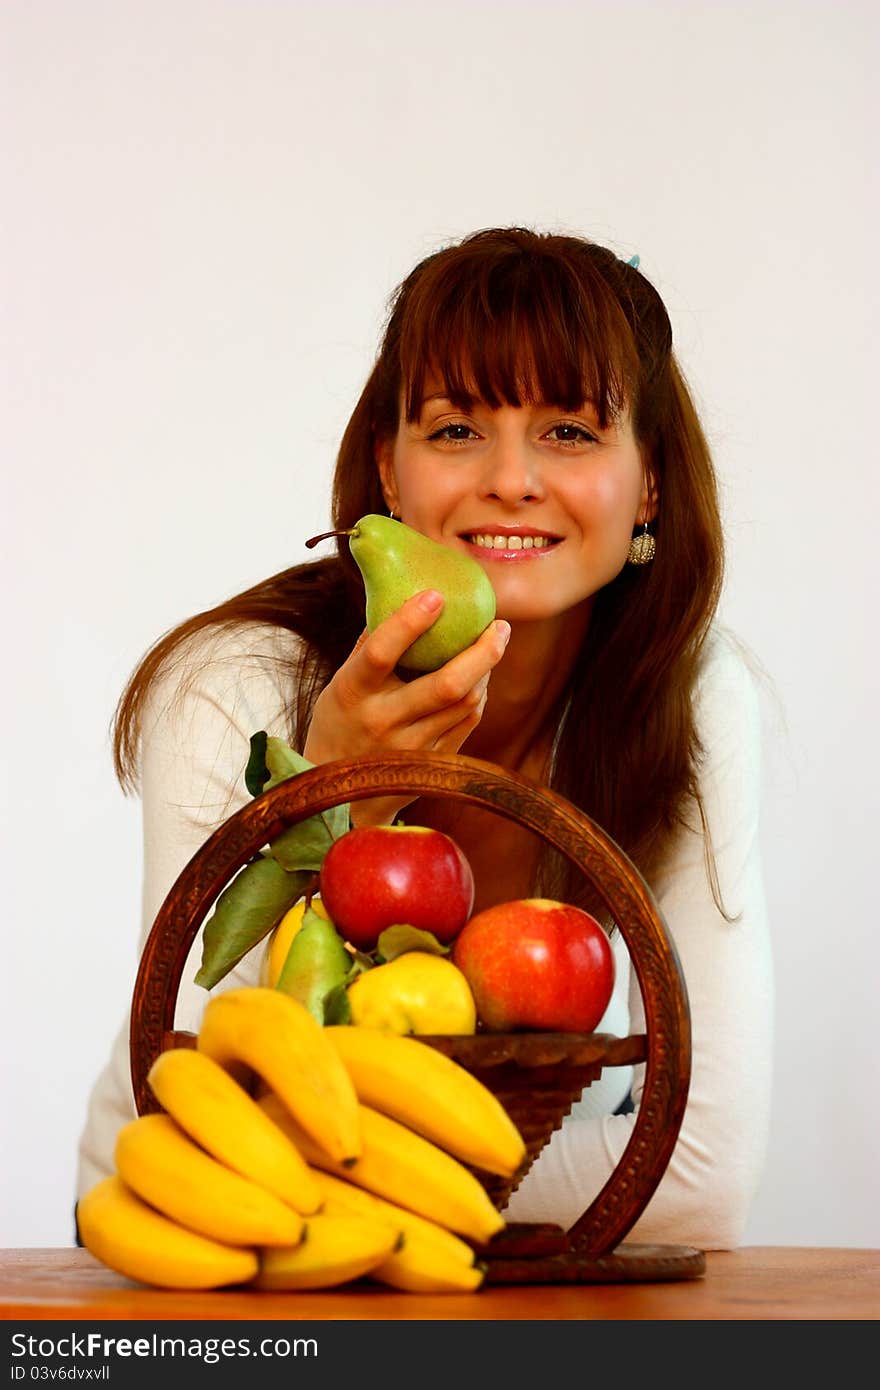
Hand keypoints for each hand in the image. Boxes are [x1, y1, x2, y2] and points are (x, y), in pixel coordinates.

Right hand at [303, 589, 510, 826]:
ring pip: (464, 702)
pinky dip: (479, 693)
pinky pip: (467, 721)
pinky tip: (481, 675)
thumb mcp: (342, 683)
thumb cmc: (341, 722)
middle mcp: (383, 722)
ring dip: (486, 669)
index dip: (409, 622)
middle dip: (482, 651)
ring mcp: (410, 747)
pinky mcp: (432, 764)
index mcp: (354, 693)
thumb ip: (370, 645)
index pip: (381, 653)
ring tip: (494, 643)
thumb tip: (401, 594)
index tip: (436, 595)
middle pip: (445, 685)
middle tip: (500, 625)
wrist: (341, 796)